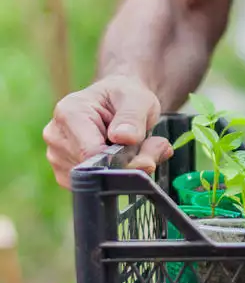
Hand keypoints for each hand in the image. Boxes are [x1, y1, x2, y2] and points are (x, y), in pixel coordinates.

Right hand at [43, 75, 172, 187]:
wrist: (118, 101)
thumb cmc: (125, 97)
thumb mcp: (137, 99)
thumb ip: (133, 118)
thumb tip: (124, 138)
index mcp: (68, 113)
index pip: (90, 152)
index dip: (122, 161)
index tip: (147, 157)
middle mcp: (56, 136)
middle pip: (93, 168)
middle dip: (128, 164)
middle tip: (150, 147)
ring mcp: (57, 157)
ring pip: (96, 180)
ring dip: (125, 170)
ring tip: (136, 148)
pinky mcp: (66, 174)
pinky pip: (95, 185)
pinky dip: (115, 178)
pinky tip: (124, 158)